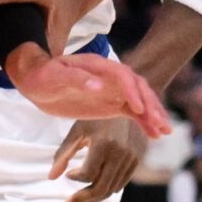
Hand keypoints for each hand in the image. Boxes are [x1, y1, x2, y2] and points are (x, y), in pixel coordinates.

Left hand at [10, 46, 168, 135]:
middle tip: (159, 122)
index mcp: (99, 67)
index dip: (132, 91)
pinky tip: (155, 134)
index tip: (138, 109)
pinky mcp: (112, 104)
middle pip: (138, 88)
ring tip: (165, 131)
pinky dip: (145, 123)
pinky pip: (133, 113)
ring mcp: (113, 91)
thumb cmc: (44, 76)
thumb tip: (98, 86)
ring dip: (153, 115)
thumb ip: (76, 79)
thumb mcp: (55, 76)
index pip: (122, 76)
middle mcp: (111, 77)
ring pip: (140, 101)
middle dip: (150, 105)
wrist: (37, 81)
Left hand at [50, 116, 147, 201]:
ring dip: (92, 201)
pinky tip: (94, 192)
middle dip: (81, 201)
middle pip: (100, 188)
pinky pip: (120, 184)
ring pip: (111, 190)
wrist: (130, 104)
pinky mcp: (137, 161)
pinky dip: (106, 190)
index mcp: (103, 143)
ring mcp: (131, 159)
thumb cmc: (99, 115)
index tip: (68, 174)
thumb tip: (51, 177)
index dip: (75, 177)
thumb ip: (64, 154)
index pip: (88, 174)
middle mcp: (120, 153)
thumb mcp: (78, 130)